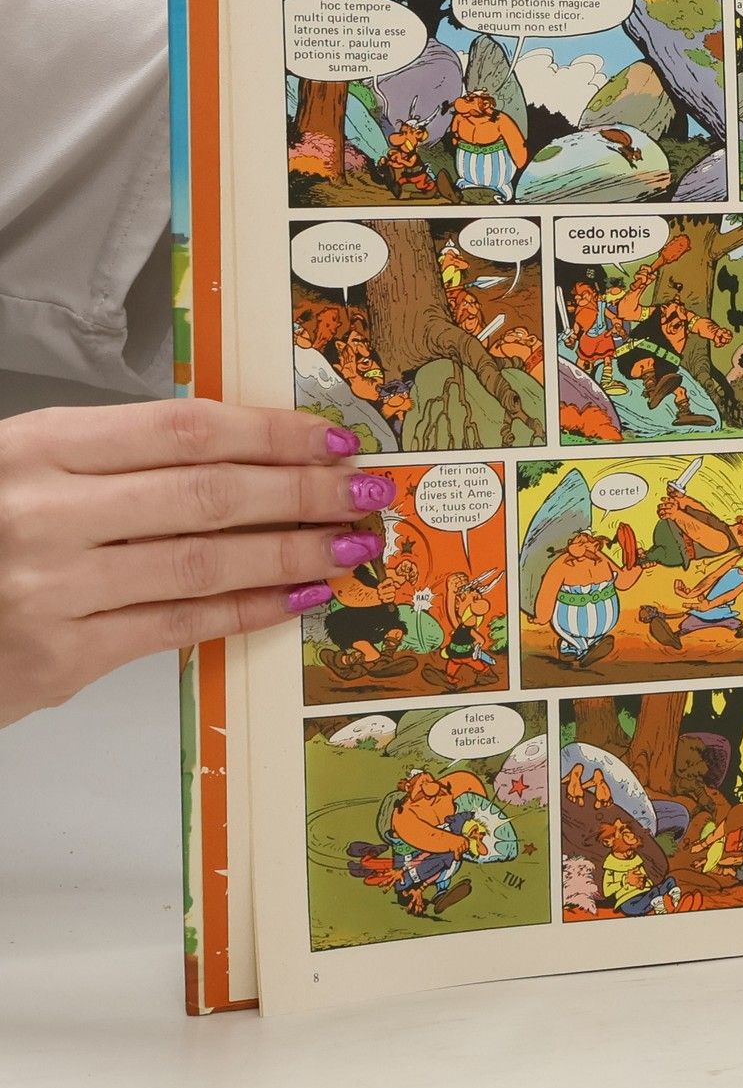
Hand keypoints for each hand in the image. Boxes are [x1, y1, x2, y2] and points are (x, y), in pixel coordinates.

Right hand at [0, 401, 390, 727]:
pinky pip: (177, 625)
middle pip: (207, 494)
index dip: (270, 433)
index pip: (183, 429)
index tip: (332, 437)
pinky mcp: (59, 657)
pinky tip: (297, 596)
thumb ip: (115, 460)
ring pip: (203, 562)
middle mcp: (43, 513)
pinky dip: (247, 609)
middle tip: (363, 491)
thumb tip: (245, 453)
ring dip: (291, 552)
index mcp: (36, 448)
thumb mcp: (26, 469)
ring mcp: (51, 588)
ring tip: (348, 544)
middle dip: (302, 491)